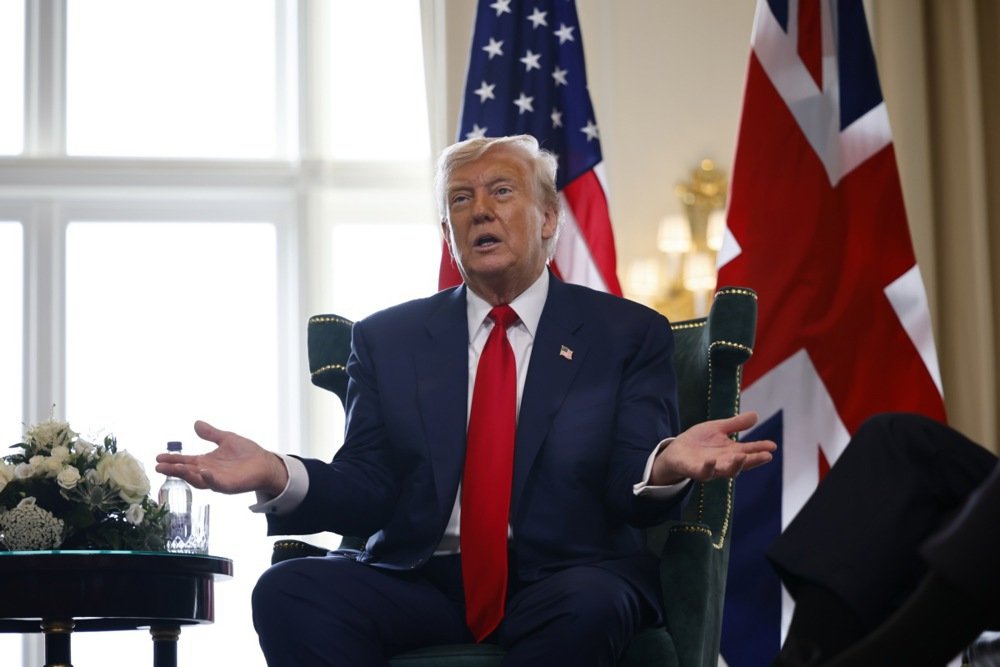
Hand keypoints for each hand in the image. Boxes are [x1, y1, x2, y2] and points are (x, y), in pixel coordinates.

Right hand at [154, 420, 288, 496]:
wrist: (266, 463)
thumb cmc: (247, 453)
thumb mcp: (226, 439)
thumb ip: (211, 434)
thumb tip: (196, 423)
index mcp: (206, 462)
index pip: (185, 461)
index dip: (172, 460)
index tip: (158, 457)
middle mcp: (208, 472)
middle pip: (187, 472)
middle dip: (173, 469)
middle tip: (159, 467)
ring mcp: (217, 480)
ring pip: (197, 479)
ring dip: (186, 474)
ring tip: (174, 468)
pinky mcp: (228, 485)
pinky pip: (216, 483)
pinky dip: (209, 479)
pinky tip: (203, 472)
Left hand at [651, 411, 775, 485]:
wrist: (676, 451)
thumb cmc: (699, 442)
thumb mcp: (718, 429)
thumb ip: (736, 424)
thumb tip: (756, 415)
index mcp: (731, 452)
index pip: (749, 451)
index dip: (761, 449)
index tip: (773, 446)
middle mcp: (724, 462)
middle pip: (742, 463)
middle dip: (754, 460)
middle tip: (766, 456)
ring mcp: (711, 468)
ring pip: (725, 471)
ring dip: (735, 465)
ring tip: (742, 456)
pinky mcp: (695, 470)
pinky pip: (703, 472)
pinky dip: (708, 468)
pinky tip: (712, 460)